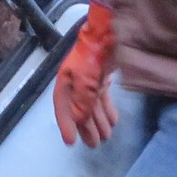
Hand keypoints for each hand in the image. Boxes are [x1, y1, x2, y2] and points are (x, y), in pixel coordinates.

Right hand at [52, 0, 117, 145]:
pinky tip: (113, 121)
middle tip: (93, 145)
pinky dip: (107, 109)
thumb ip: (82, 101)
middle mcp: (76, 82)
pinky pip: (103, 97)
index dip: (66, 125)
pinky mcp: (103, 76)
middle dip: (86, 127)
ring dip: (99, 121)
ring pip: (93, 105)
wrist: (110, 32)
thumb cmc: (94, 55)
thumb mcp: (86, 80)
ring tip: (106, 137)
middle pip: (79, 109)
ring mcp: (90, 79)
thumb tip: (80, 120)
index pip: (63, 107)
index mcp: (66, 81)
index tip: (70, 142)